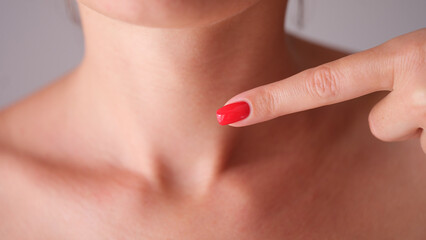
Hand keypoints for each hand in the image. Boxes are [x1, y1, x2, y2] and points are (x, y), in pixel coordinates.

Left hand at [216, 28, 425, 152]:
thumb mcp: (425, 52)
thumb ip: (391, 73)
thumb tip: (377, 113)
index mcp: (400, 55)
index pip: (322, 85)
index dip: (273, 101)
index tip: (231, 111)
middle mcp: (415, 85)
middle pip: (376, 125)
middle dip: (397, 120)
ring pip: (405, 136)